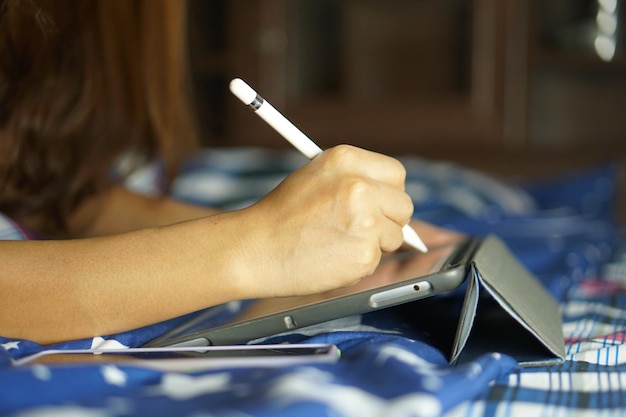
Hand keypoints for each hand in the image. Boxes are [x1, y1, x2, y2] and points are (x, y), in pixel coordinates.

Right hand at [239, 145, 414, 296]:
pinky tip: (331, 257)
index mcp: (346, 159)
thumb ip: (355, 181)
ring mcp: (365, 220)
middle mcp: (359, 186)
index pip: (396, 173)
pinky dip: (358, 263)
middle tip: (360, 229)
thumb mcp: (316, 178)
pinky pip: (376, 259)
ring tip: (336, 242)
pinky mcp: (364, 252)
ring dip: (373, 243)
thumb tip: (393, 201)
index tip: (381, 205)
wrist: (253, 249)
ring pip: (394, 235)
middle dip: (388, 220)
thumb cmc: (280, 216)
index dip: (389, 192)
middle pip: (403, 205)